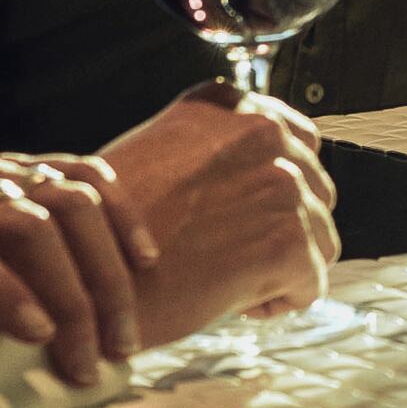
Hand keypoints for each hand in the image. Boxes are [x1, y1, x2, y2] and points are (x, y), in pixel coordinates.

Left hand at [0, 147, 151, 379]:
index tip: (36, 339)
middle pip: (25, 224)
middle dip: (67, 296)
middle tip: (88, 360)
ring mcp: (1, 164)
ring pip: (69, 202)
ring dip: (106, 273)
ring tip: (122, 337)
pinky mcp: (40, 164)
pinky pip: (93, 178)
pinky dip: (124, 219)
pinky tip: (145, 265)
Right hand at [84, 85, 340, 351]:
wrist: (86, 282)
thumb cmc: (108, 233)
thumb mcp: (157, 157)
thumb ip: (213, 155)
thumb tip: (258, 181)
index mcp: (229, 106)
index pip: (298, 139)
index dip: (275, 187)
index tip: (248, 214)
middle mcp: (262, 134)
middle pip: (316, 190)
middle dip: (282, 228)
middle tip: (231, 257)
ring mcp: (281, 185)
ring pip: (320, 239)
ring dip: (282, 266)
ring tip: (226, 280)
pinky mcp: (289, 242)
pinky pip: (311, 283)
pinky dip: (278, 301)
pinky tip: (231, 301)